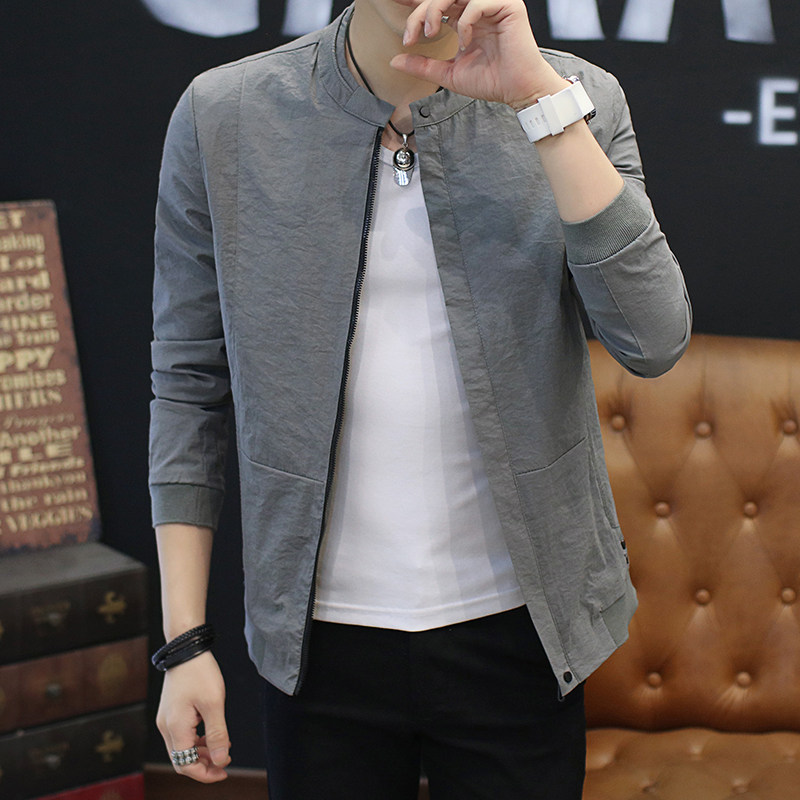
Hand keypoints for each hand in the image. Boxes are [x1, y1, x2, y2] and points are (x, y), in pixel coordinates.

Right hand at [155, 651, 230, 782]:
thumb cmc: (200, 673)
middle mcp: (166, 727)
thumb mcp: (214, 703)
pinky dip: (196, 740)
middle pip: (181, 759)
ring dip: (201, 753)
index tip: (224, 770)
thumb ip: (217, 734)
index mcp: (175, 728)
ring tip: (222, 747)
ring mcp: (166, 720)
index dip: (205, 773)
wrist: (186, 648)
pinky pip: (181, 735)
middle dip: (203, 765)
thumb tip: (220, 761)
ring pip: (181, 748)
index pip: (185, 765)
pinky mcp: (170, 713)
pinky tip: (212, 734)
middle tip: (225, 763)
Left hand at [391, 0, 568, 108]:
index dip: (415, 5)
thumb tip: (394, 61)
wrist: (517, 91)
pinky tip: (463, 42)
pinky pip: (477, 3)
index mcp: (464, 18)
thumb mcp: (448, 73)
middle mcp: (477, 7)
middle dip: (419, 12)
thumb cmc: (490, 81)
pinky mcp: (508, 5)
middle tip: (411, 37)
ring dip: (435, 10)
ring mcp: (492, 4)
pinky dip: (464, 22)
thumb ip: (422, 65)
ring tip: (430, 33)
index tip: (393, 3)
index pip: (435, 3)